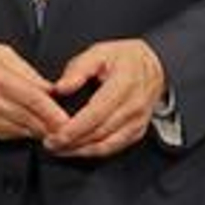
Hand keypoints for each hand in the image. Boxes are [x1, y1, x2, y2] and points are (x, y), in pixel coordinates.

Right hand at [0, 34, 69, 140]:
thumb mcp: (4, 53)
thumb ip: (29, 74)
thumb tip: (51, 90)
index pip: (34, 100)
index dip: (54, 113)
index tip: (68, 121)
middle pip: (28, 120)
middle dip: (49, 126)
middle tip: (65, 128)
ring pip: (18, 131)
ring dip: (35, 131)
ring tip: (48, 127)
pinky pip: (3, 135)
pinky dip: (18, 132)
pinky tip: (25, 126)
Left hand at [44, 39, 167, 157]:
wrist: (154, 66)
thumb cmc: (124, 59)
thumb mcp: (99, 52)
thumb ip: (78, 69)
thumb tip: (61, 88)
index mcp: (125, 83)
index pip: (96, 113)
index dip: (74, 127)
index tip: (55, 135)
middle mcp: (134, 106)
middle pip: (100, 132)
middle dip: (72, 142)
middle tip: (50, 143)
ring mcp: (138, 121)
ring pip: (107, 145)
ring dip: (81, 151)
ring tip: (60, 149)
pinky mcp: (137, 131)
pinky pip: (114, 147)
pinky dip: (94, 152)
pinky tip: (78, 150)